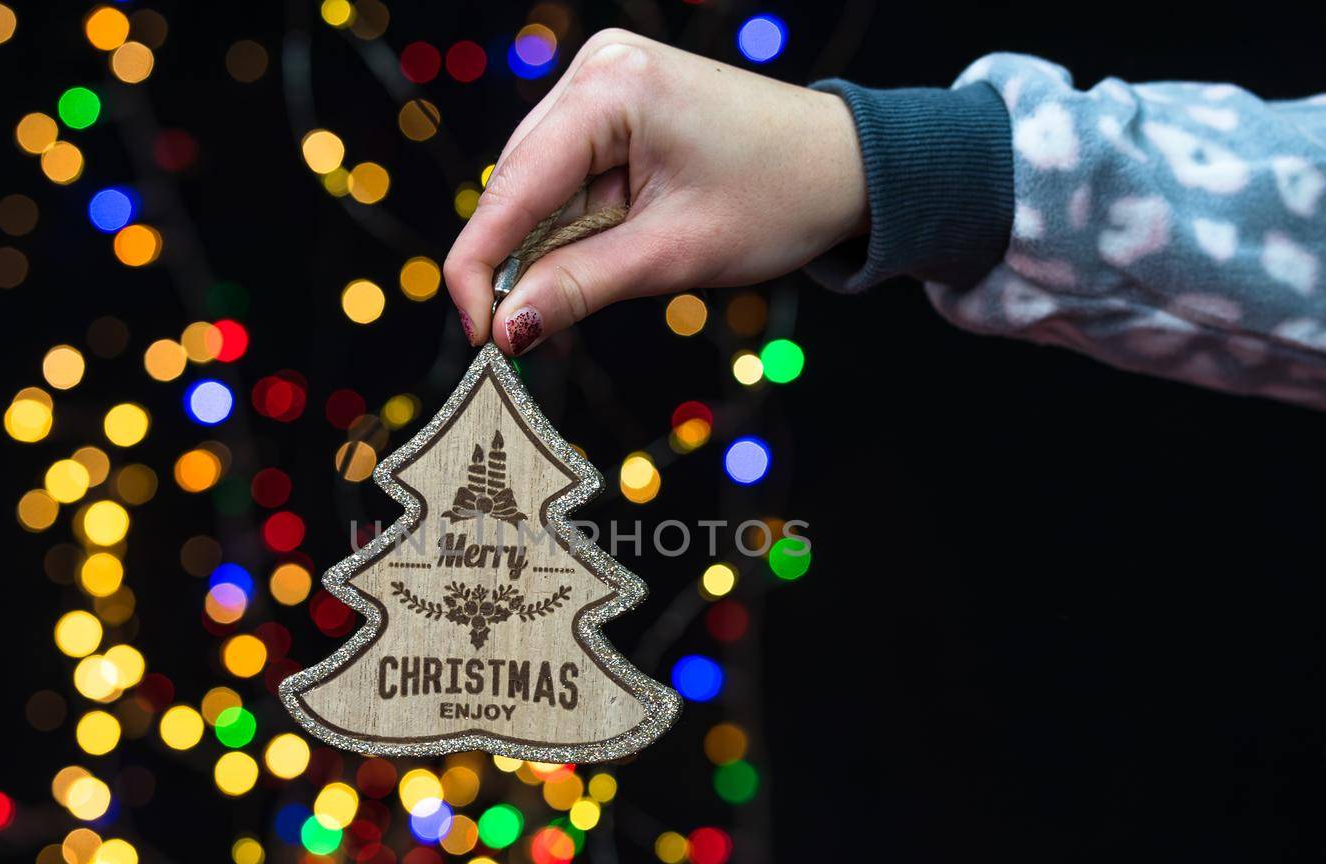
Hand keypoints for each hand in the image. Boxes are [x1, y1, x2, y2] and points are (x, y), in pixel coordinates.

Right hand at [444, 28, 866, 355]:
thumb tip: (506, 330)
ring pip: (541, 184)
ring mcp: (605, 77)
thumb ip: (578, 287)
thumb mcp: (673, 255)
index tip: (477, 334)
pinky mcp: (616, 98)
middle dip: (525, 260)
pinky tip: (617, 245)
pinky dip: (581, 221)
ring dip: (558, 243)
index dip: (481, 267)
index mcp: (612, 88)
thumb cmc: (778, 200)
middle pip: (520, 184)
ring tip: (618, 273)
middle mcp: (597, 67)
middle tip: (532, 333)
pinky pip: (570, 172)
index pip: (513, 188)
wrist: (847, 166)